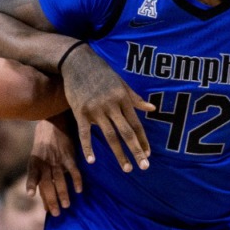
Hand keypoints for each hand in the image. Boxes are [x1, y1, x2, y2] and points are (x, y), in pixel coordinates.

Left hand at [27, 115, 82, 214]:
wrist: (55, 121)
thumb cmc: (44, 140)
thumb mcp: (36, 154)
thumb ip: (38, 173)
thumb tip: (37, 193)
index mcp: (35, 161)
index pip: (32, 175)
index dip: (31, 184)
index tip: (31, 194)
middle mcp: (45, 162)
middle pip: (47, 184)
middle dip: (51, 199)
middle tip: (56, 213)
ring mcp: (57, 159)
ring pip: (60, 180)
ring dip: (63, 194)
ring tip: (66, 205)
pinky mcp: (69, 156)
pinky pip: (73, 171)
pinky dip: (76, 181)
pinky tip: (79, 190)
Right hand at [60, 44, 153, 172]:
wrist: (77, 61)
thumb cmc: (102, 72)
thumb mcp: (121, 83)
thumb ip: (135, 98)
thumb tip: (152, 109)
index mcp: (123, 99)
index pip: (136, 124)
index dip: (143, 140)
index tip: (148, 154)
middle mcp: (112, 105)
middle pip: (126, 132)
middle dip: (136, 151)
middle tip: (144, 167)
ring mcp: (96, 109)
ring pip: (110, 136)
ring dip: (119, 154)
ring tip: (127, 168)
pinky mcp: (80, 112)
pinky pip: (85, 133)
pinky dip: (88, 147)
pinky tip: (92, 161)